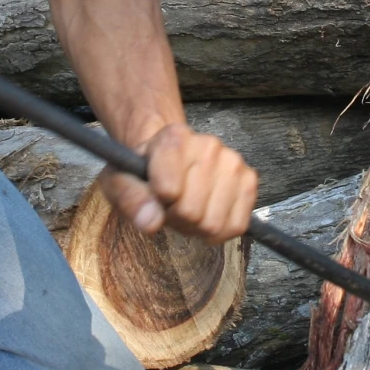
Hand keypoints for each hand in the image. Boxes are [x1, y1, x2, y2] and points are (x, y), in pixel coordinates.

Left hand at [103, 124, 257, 242]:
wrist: (171, 160)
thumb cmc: (143, 171)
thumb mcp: (119, 181)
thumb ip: (129, 199)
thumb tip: (151, 222)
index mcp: (174, 138)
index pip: (168, 191)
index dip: (157, 203)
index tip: (154, 193)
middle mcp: (209, 145)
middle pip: (191, 212)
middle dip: (176, 219)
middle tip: (170, 205)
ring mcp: (233, 162)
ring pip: (214, 223)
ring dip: (197, 227)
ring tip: (188, 207)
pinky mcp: (249, 181)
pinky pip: (236, 226)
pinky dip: (219, 231)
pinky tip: (207, 213)